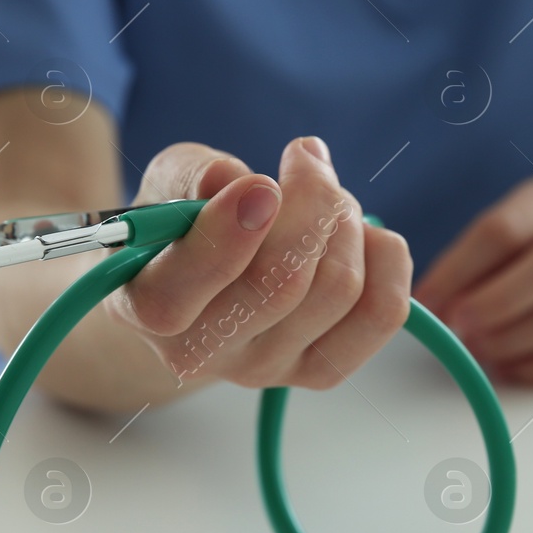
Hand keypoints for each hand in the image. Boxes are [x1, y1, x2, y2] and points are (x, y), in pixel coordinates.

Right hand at [106, 137, 412, 389]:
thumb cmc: (180, 223)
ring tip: (327, 195)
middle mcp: (202, 353)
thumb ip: (188, 177)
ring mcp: (264, 369)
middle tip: (305, 160)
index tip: (261, 183)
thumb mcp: (167, 183)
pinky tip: (360, 233)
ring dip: (346, 220)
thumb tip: (228, 181)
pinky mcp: (317, 372)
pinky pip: (381, 314)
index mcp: (147, 307)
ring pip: (336, 289)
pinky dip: (385, 257)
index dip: (230, 233)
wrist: (200, 278)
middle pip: (281, 283)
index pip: (179, 295)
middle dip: (311, 202)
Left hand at [414, 175, 532, 384]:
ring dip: (515, 340)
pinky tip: (509, 368)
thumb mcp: (522, 228)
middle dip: (496, 303)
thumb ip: (477, 260)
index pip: (504, 229)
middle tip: (458, 329)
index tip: (426, 303)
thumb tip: (428, 306)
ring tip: (479, 352)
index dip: (458, 269)